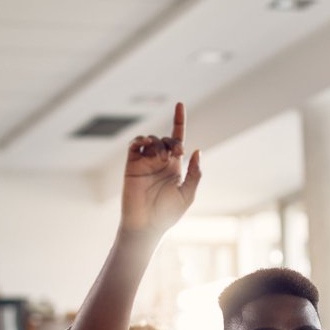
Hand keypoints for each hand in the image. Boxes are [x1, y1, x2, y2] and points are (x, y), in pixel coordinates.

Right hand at [120, 102, 200, 235]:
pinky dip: (140, 139)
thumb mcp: (187, 194)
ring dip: (159, 144)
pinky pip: (135, 145)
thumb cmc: (167, 214)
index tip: (180, 104)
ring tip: (161, 158)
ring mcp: (145, 162)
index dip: (178, 121)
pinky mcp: (132, 165)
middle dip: (173, 141)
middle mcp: (160, 162)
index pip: (178, 139)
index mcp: (175, 167)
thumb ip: (194, 173)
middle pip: (167, 139)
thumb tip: (196, 151)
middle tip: (177, 153)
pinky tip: (146, 142)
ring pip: (153, 140)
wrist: (146, 225)